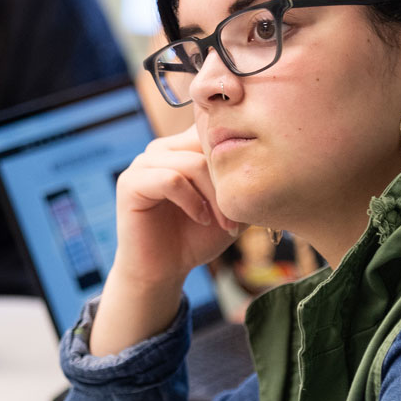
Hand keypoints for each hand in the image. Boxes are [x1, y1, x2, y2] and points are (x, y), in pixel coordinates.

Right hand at [111, 125, 240, 286]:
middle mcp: (162, 149)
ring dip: (214, 196)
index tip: (248, 192)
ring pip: (192, 164)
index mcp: (183, 147)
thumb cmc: (197, 238)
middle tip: (238, 214)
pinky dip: (192, 201)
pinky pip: (170, 179)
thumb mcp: (230, 206)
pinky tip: (201, 219)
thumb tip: (269, 159)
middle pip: (206, 145)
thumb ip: (242, 180)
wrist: (164, 270)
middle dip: (227, 180)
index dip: (236, 157)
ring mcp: (143, 163)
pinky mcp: (130, 183)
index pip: (215, 130)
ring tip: (223, 222)